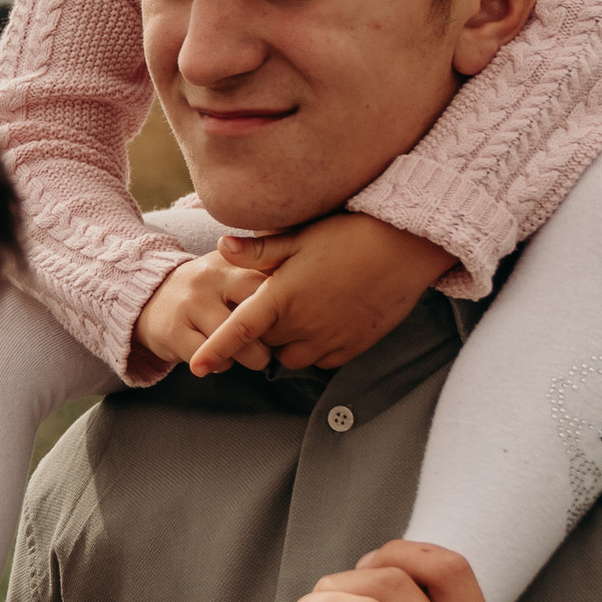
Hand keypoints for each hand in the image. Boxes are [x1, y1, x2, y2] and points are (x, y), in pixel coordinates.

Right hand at [133, 243, 287, 371]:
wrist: (148, 298)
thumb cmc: (207, 290)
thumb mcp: (230, 269)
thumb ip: (262, 271)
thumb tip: (307, 280)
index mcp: (229, 262)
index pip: (268, 282)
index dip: (287, 306)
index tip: (295, 317)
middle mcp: (209, 278)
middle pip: (255, 313)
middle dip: (272, 336)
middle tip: (276, 343)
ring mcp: (190, 305)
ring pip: (235, 341)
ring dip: (251, 357)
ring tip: (253, 354)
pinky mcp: (174, 332)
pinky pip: (213, 359)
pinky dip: (224, 364)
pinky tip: (223, 359)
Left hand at [138, 214, 455, 379]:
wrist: (404, 247)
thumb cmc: (348, 234)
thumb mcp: (299, 237)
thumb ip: (259, 250)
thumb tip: (222, 246)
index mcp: (282, 296)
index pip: (239, 331)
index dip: (215, 350)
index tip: (197, 367)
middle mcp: (302, 325)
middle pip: (265, 345)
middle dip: (262, 332)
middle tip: (274, 303)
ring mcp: (329, 339)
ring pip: (293, 358)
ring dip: (288, 343)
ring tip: (300, 313)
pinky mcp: (354, 347)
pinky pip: (324, 361)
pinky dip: (317, 349)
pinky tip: (325, 323)